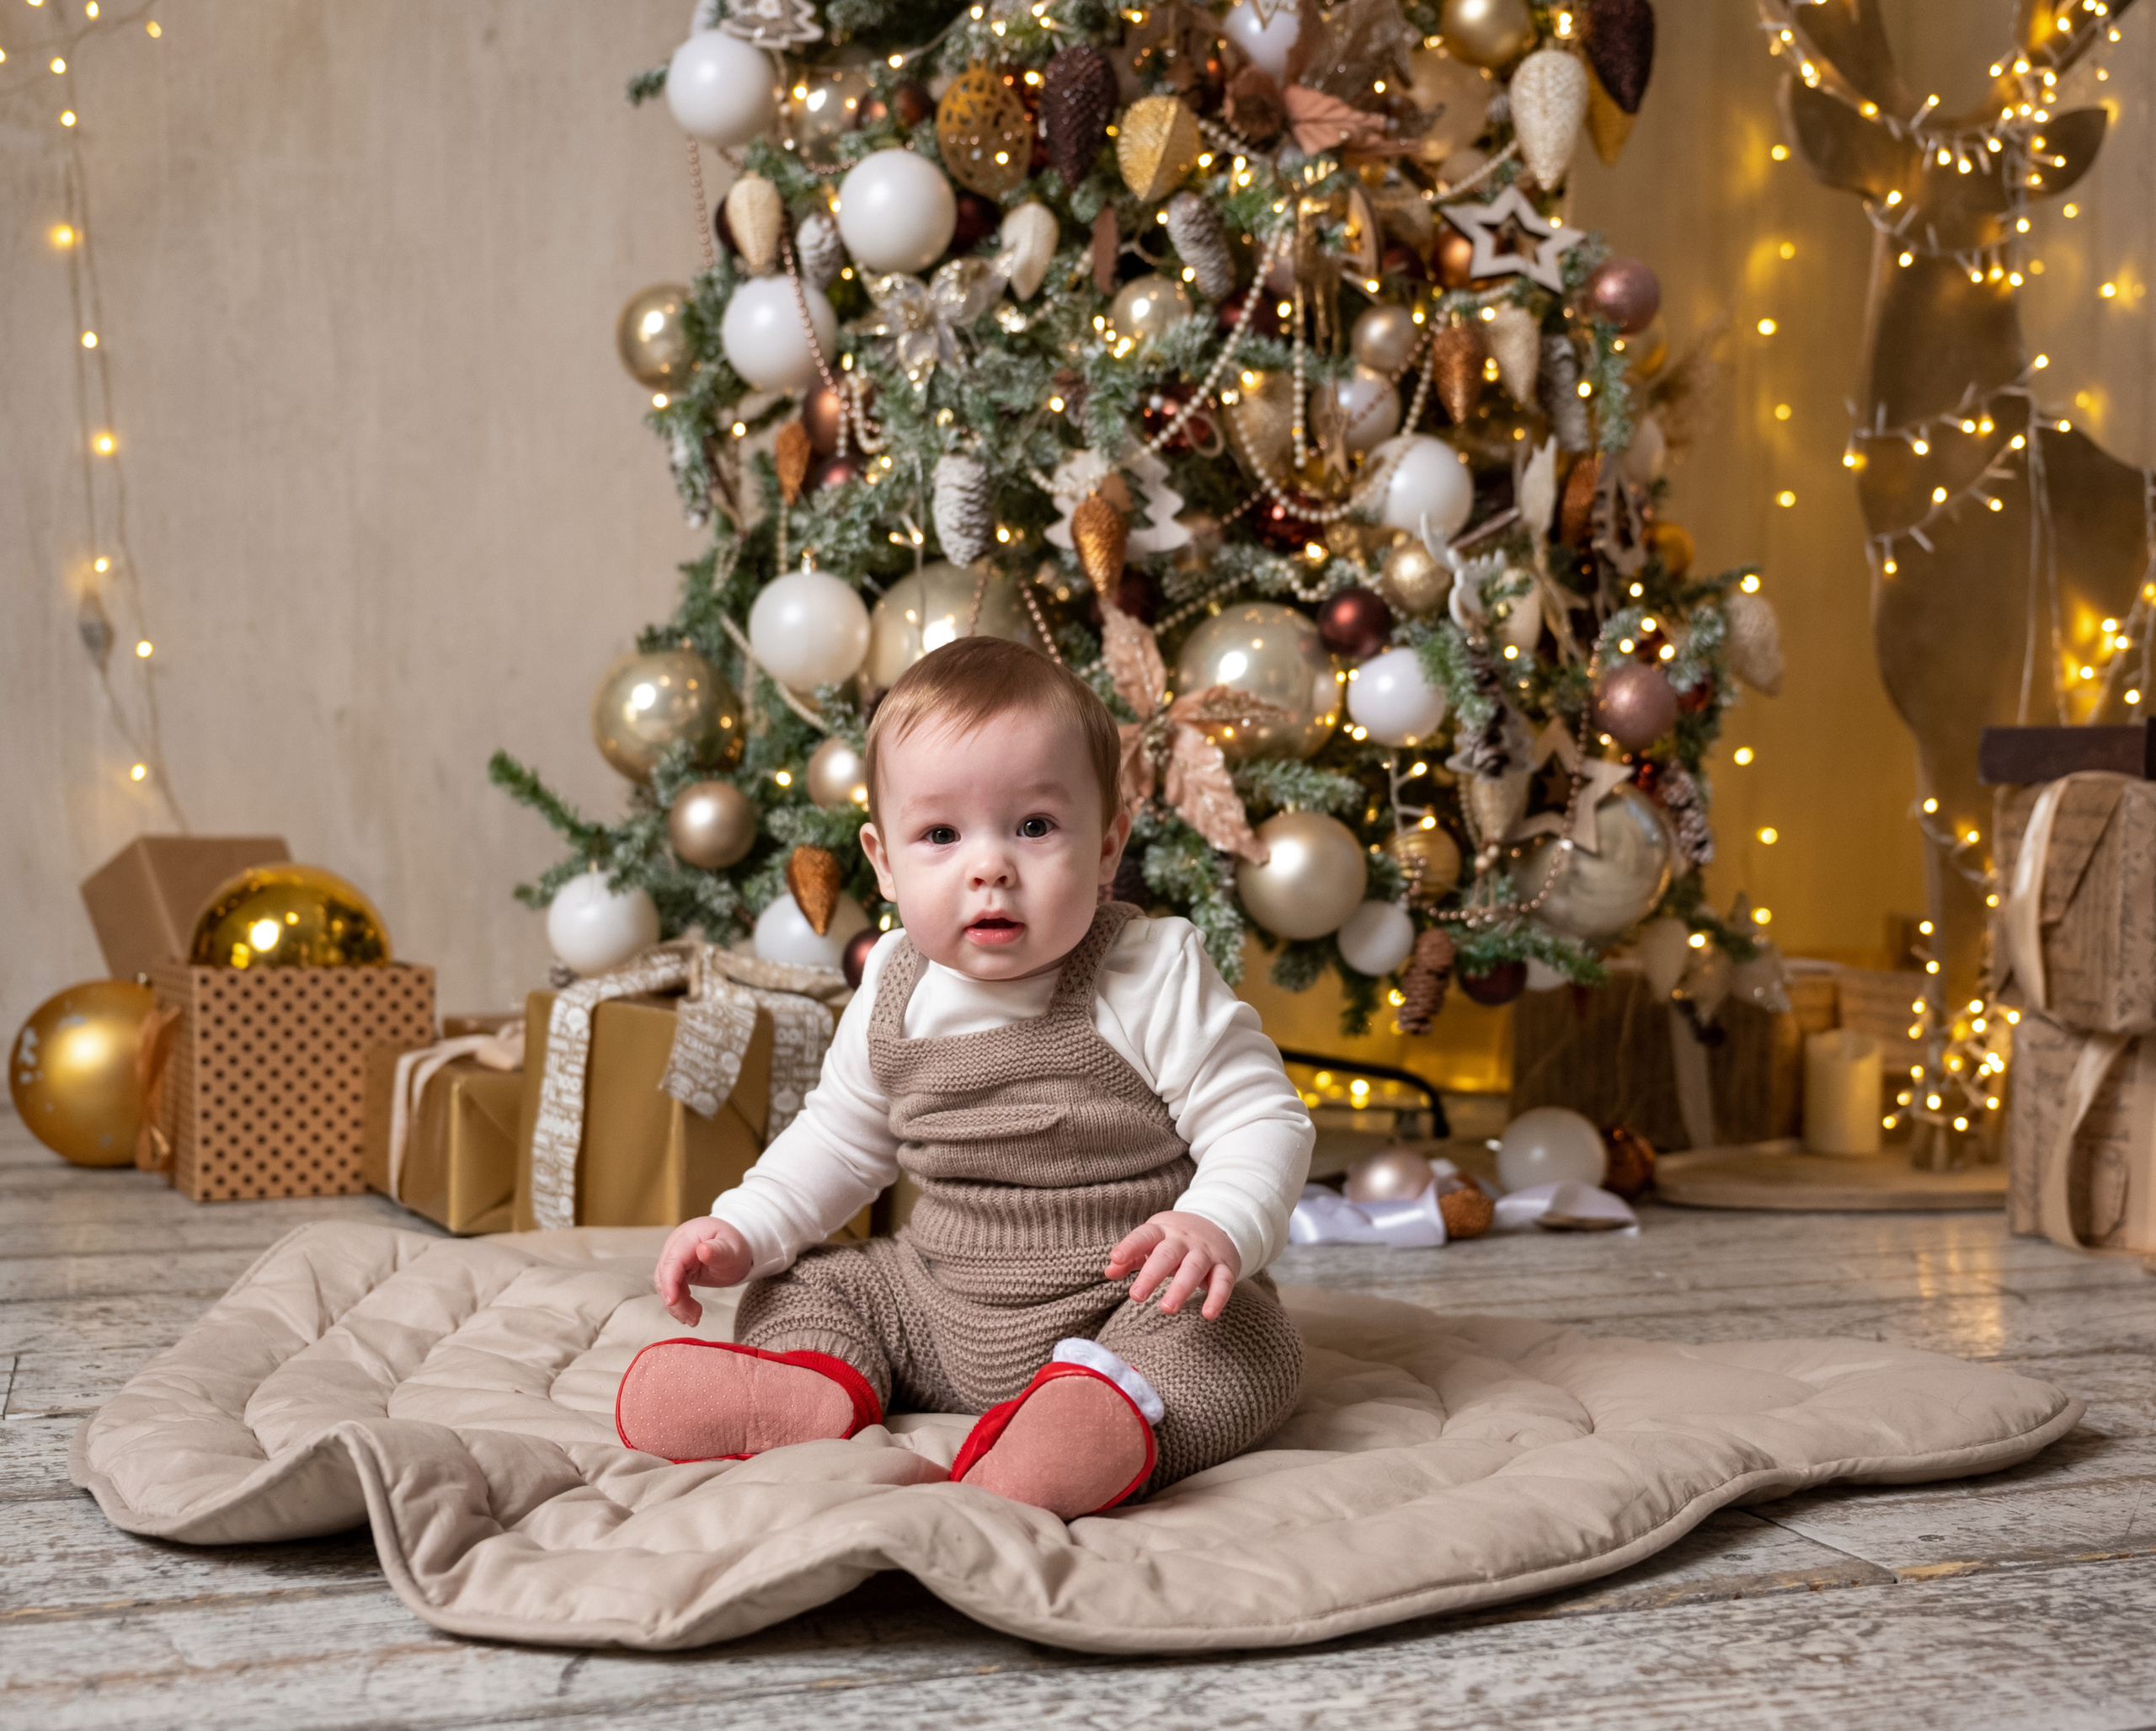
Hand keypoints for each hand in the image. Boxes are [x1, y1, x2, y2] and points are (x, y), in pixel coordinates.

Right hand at [654, 1217, 753, 1326]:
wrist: (734, 1247)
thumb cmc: (734, 1246)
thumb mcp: (732, 1250)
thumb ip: (718, 1251)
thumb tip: (702, 1250)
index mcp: (689, 1236)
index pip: (673, 1260)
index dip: (669, 1282)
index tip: (673, 1301)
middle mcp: (676, 1245)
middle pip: (665, 1275)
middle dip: (676, 1300)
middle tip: (694, 1317)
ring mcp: (674, 1257)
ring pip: (665, 1284)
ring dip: (677, 1305)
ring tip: (694, 1319)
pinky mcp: (676, 1269)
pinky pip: (670, 1287)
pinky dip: (678, 1303)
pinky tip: (689, 1314)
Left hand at [1105, 1211, 1240, 1320]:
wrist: (1219, 1223)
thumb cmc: (1176, 1240)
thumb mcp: (1153, 1242)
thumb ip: (1131, 1257)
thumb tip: (1109, 1271)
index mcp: (1163, 1231)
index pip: (1145, 1236)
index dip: (1130, 1246)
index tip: (1116, 1258)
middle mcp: (1184, 1240)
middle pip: (1167, 1254)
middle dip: (1152, 1275)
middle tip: (1136, 1296)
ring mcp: (1206, 1253)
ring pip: (1194, 1268)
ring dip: (1181, 1289)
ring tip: (1167, 1308)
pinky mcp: (1224, 1266)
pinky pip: (1223, 1281)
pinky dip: (1217, 1298)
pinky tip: (1208, 1314)